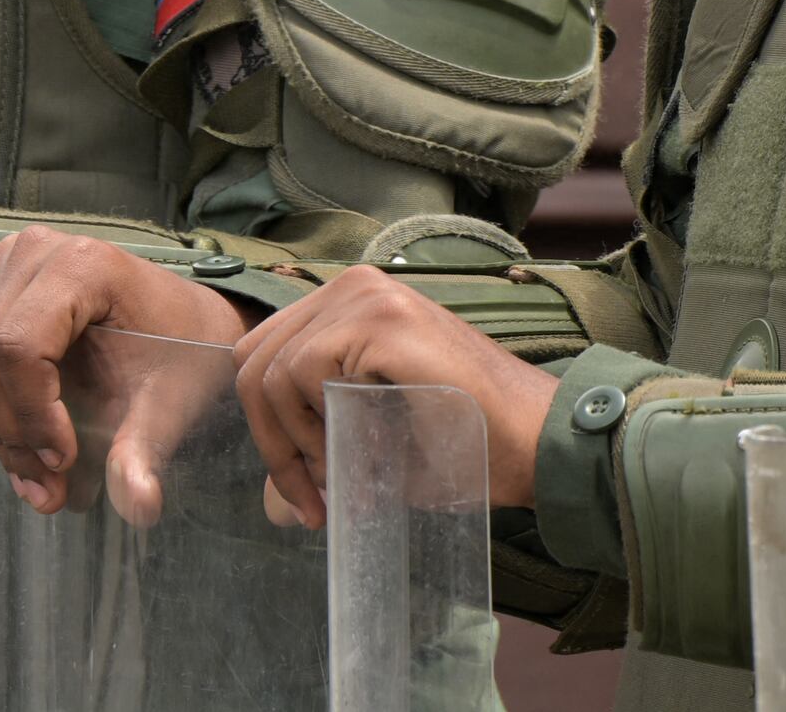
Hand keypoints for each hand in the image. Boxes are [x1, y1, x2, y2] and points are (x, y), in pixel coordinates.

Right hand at [0, 229, 255, 521]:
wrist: (186, 323)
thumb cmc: (181, 353)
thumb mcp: (168, 403)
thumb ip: (143, 451)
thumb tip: (138, 506)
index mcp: (84, 265)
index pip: (19, 348)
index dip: (30, 414)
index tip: (61, 461)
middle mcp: (36, 252)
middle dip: (13, 431)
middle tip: (49, 483)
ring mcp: (7, 262)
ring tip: (40, 469)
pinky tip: (26, 434)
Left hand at [229, 266, 558, 530]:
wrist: (532, 441)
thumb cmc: (465, 441)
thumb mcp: (375, 435)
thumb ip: (320, 444)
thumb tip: (268, 499)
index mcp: (352, 303)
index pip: (262, 355)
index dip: (266, 429)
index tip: (301, 492)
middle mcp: (355, 285)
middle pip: (253, 360)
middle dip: (271, 439)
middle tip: (308, 496)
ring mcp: (369, 296)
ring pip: (270, 372)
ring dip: (292, 442)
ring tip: (336, 480)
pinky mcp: (382, 321)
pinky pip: (299, 373)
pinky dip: (310, 429)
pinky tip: (346, 457)